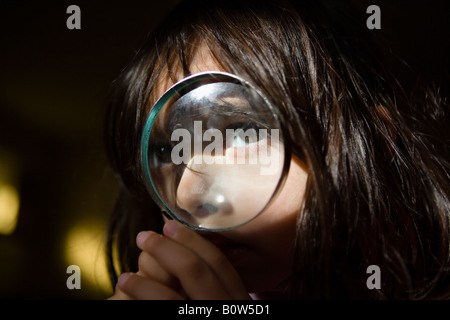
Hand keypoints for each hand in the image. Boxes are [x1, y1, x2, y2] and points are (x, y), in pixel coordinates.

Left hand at [109, 221, 249, 299]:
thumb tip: (184, 253)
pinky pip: (158, 308)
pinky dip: (139, 294)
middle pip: (196, 270)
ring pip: (168, 294)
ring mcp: (204, 319)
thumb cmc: (206, 309)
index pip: (220, 264)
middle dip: (166, 248)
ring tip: (125, 277)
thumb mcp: (220, 301)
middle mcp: (223, 309)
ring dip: (141, 281)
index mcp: (236, 300)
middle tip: (144, 236)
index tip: (171, 225)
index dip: (194, 241)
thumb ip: (211, 284)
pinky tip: (126, 288)